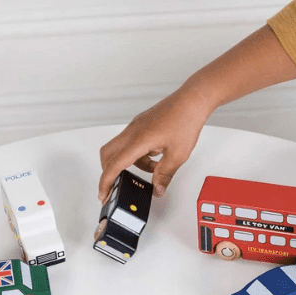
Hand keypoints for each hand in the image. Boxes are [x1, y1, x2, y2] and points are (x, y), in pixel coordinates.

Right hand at [98, 86, 211, 200]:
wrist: (192, 100)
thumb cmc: (185, 120)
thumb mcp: (177, 155)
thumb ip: (164, 175)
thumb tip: (157, 188)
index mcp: (138, 140)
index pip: (114, 165)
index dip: (106, 182)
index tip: (103, 194)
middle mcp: (132, 131)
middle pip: (107, 154)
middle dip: (109, 172)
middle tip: (117, 185)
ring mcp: (136, 126)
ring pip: (121, 148)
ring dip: (131, 163)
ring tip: (152, 169)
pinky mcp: (142, 123)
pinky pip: (132, 141)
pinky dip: (138, 153)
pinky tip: (156, 157)